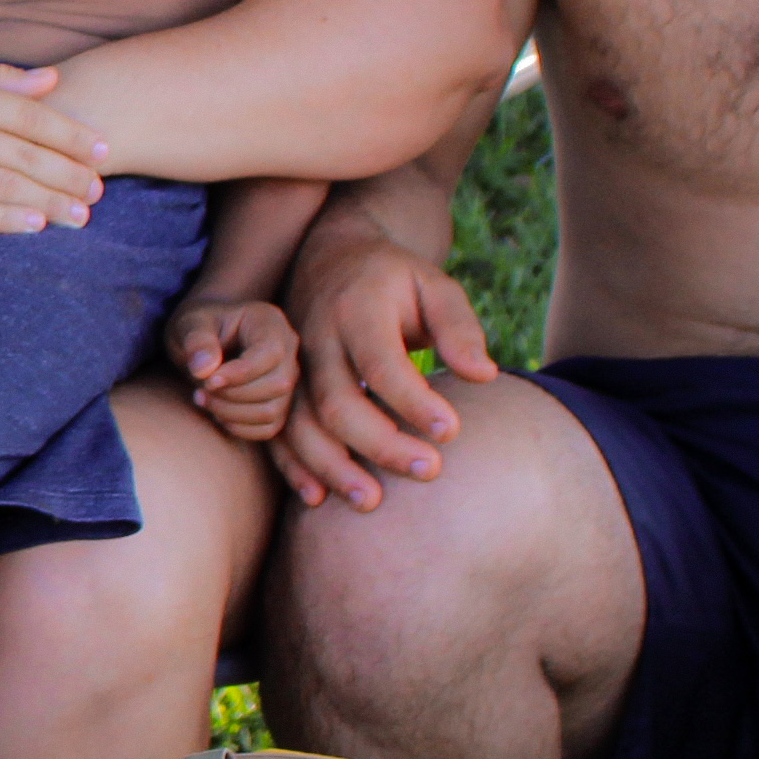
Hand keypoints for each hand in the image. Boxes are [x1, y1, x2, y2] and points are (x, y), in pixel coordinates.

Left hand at [167, 296, 297, 442]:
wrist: (204, 342)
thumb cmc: (198, 328)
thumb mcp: (190, 324)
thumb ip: (197, 341)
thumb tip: (204, 370)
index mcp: (270, 323)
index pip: (271, 353)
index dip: (240, 373)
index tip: (207, 380)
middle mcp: (288, 351)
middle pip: (277, 385)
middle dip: (232, 395)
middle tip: (200, 389)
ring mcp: (288, 379)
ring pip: (272, 411)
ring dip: (231, 413)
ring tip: (202, 398)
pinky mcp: (280, 405)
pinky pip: (267, 428)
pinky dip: (237, 427)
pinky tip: (216, 411)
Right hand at [276, 237, 497, 512]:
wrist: (330, 256)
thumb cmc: (396, 279)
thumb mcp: (435, 285)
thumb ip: (460, 329)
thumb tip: (483, 376)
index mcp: (359, 310)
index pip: (382, 362)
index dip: (413, 401)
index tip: (452, 431)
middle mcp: (316, 338)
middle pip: (338, 402)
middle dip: (381, 444)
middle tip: (430, 470)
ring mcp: (292, 365)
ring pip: (300, 424)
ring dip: (332, 467)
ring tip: (371, 502)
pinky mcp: (279, 386)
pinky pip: (276, 431)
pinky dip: (292, 467)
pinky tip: (316, 499)